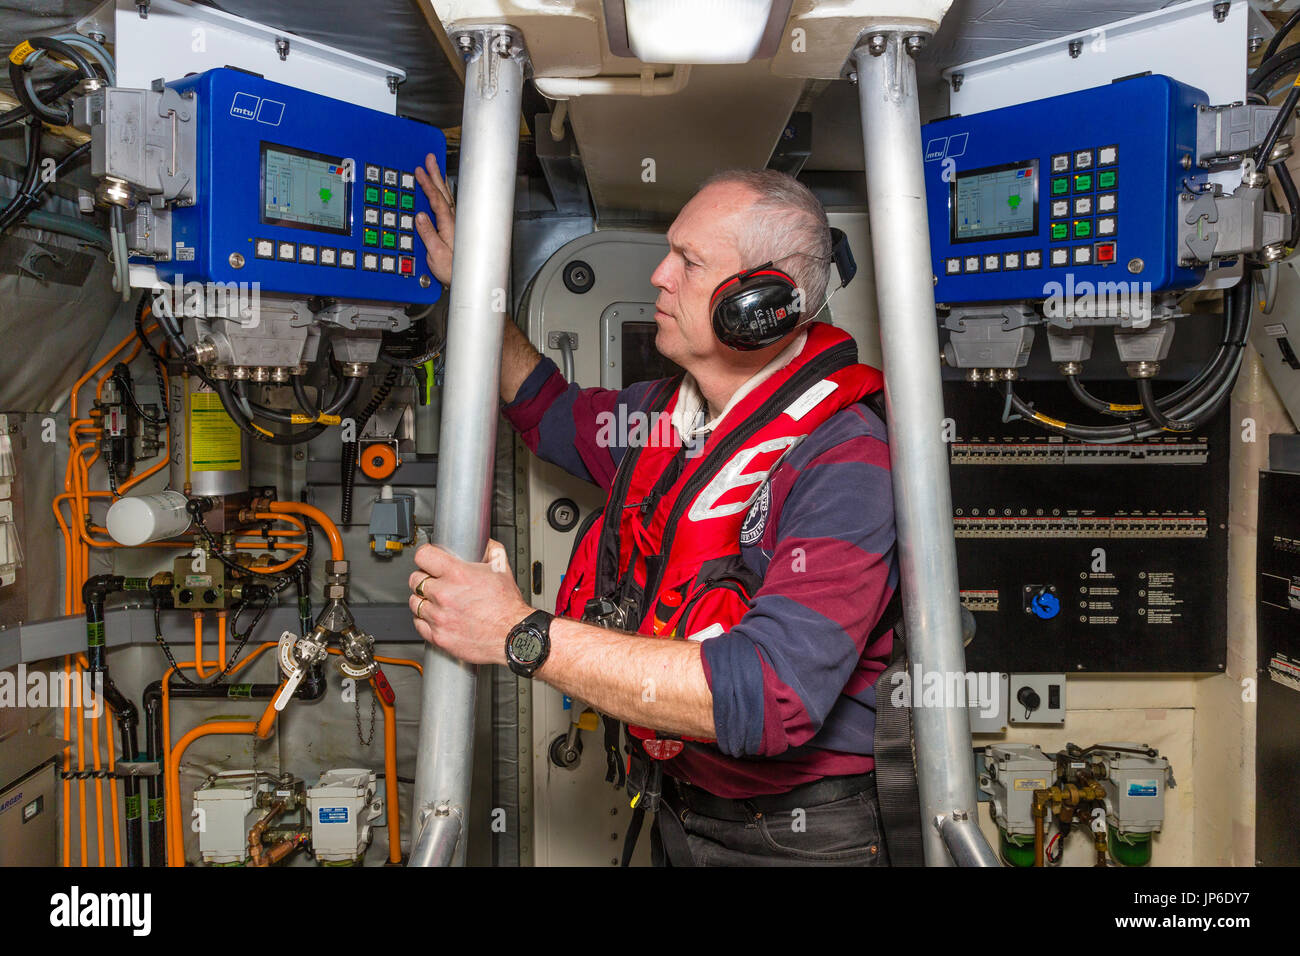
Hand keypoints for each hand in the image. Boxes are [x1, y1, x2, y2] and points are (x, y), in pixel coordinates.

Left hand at [407, 539, 530, 665]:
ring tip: (435, 600)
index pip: (423, 556)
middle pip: (415, 579)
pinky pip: (418, 624)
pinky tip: (436, 616)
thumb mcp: (501, 568)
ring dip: (423, 600)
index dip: (425, 556)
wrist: (511, 635)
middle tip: (434, 581)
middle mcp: (444, 595)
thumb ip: (490, 550)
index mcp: (458, 574)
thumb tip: (483, 542)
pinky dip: (424, 620)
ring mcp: (439, 617)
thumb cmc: (507, 606)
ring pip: (414, 602)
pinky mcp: (438, 636)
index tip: (428, 559)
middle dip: (423, 578)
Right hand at [414, 152, 454, 285]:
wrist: (467, 280)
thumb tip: (419, 217)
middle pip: (444, 193)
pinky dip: (442, 194)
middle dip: (436, 174)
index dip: (428, 184)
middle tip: (430, 159)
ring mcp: (456, 225)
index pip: (437, 200)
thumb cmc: (454, 272)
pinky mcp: (455, 229)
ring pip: (447, 197)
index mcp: (449, 226)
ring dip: (440, 182)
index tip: (420, 171)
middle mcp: (454, 222)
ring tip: (433, 169)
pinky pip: (447, 205)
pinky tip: (439, 190)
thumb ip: (428, 235)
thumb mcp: (436, 255)